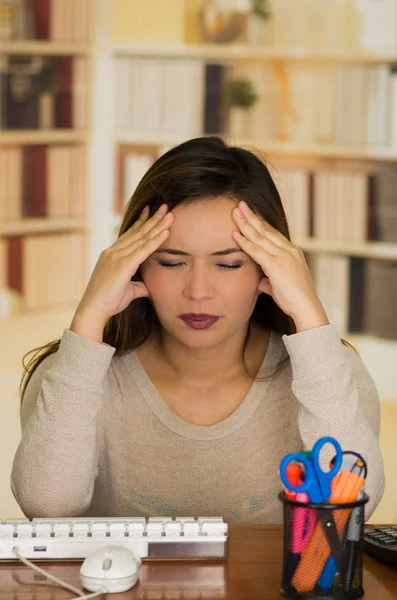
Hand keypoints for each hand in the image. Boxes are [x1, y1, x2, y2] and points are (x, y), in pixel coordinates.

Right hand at [71, 204, 173, 340]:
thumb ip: (139, 286)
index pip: (130, 234)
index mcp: (112, 255)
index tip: (150, 211)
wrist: (93, 310)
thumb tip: (149, 286)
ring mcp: (117, 256)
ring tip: (170, 214)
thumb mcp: (127, 291)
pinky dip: (156, 241)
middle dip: (153, 218)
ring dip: (158, 225)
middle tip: (165, 207)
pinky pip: (143, 250)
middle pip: (138, 232)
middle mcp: (113, 252)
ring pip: (142, 237)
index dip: (141, 222)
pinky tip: (166, 232)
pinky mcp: (123, 265)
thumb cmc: (107, 302)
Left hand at [231, 201, 328, 332]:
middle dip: (252, 216)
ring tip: (235, 212)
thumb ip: (269, 281)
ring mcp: (283, 257)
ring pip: (260, 236)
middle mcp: (288, 251)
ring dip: (246, 223)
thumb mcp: (281, 286)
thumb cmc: (295, 300)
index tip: (251, 212)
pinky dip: (245, 242)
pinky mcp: (276, 266)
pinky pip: (256, 251)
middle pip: (266, 229)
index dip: (261, 222)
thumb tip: (261, 282)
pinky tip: (235, 234)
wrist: (307, 307)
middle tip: (240, 204)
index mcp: (292, 252)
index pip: (273, 233)